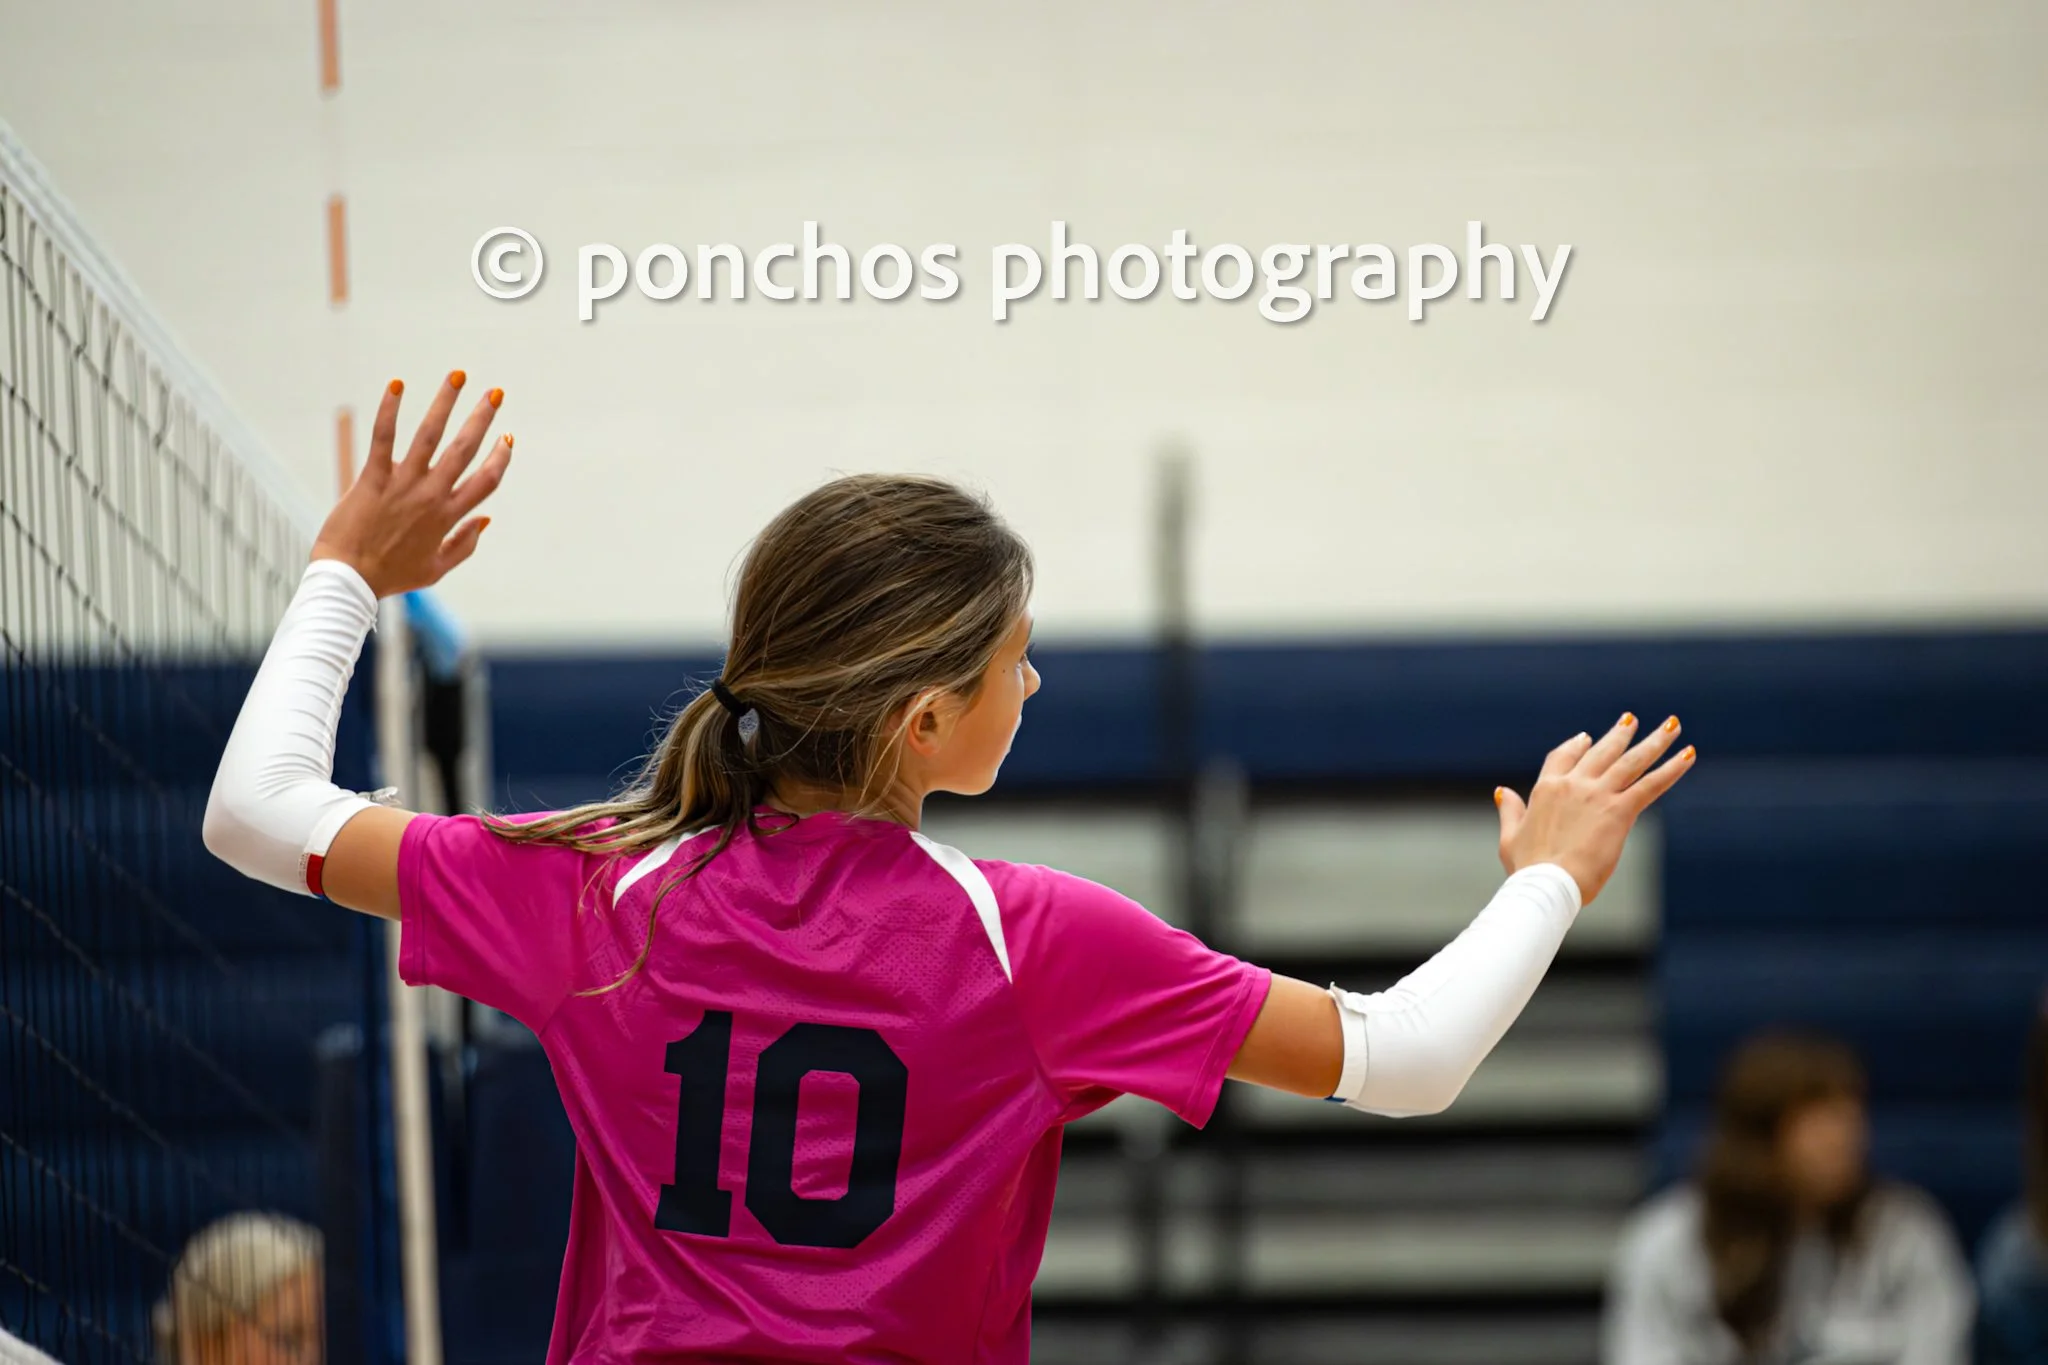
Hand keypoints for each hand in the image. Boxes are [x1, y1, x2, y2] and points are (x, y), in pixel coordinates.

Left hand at [310, 371, 511, 597]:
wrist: (349, 578)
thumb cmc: (391, 576)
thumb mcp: (436, 570)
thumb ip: (465, 544)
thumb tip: (486, 519)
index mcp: (449, 517)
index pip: (486, 481)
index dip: (501, 457)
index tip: (508, 436)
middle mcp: (431, 496)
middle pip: (465, 449)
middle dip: (482, 418)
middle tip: (494, 393)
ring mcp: (403, 485)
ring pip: (430, 435)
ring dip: (446, 402)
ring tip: (457, 376)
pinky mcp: (373, 478)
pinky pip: (384, 437)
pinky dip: (390, 409)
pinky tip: (398, 385)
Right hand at [1494, 714, 1694, 904]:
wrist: (1548, 883)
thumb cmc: (1527, 868)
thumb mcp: (1510, 836)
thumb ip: (1510, 811)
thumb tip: (1503, 791)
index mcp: (1546, 789)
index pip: (1563, 757)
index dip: (1576, 746)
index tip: (1586, 738)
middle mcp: (1573, 784)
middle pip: (1602, 751)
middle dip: (1619, 734)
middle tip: (1632, 720)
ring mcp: (1598, 795)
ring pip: (1632, 761)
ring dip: (1654, 741)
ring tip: (1671, 726)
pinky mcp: (1619, 811)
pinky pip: (1652, 784)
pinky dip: (1673, 768)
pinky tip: (1689, 755)